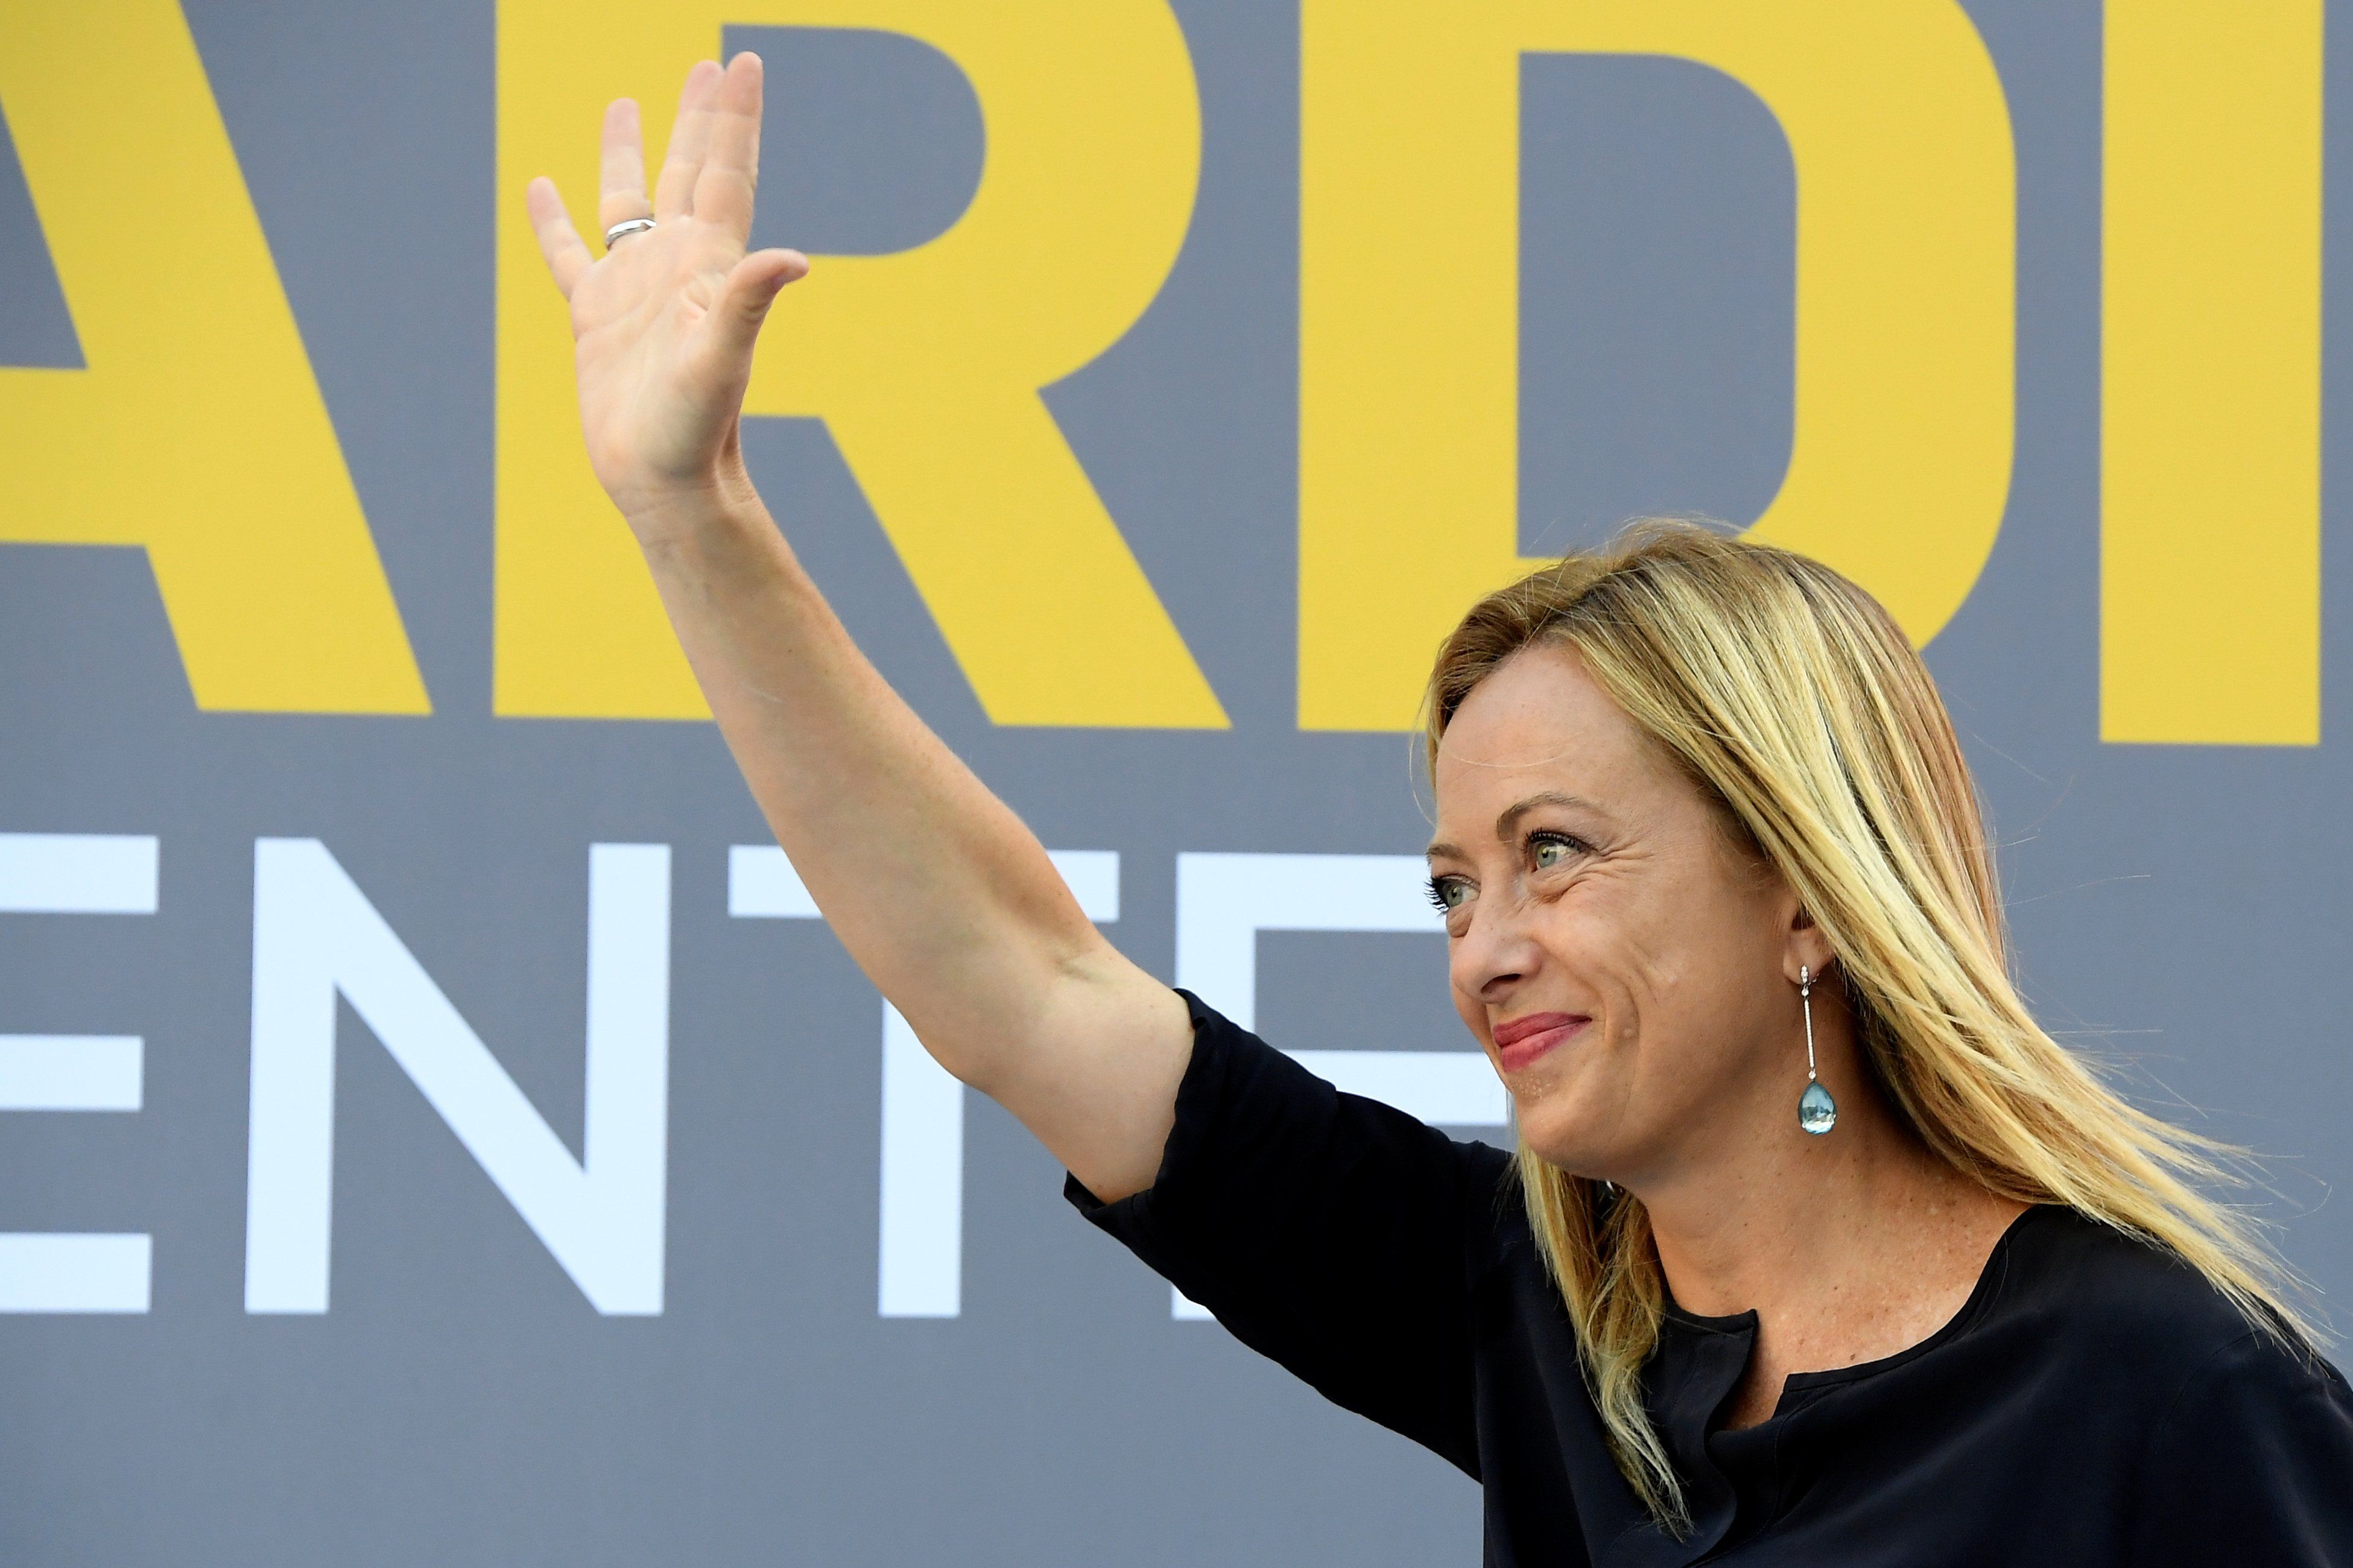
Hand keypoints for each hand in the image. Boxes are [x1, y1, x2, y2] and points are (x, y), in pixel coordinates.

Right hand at [525, 53, 807, 524]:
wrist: (663, 480)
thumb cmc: (698, 428)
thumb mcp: (723, 359)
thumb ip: (749, 302)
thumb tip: (796, 258)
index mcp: (710, 264)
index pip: (728, 172)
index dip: (736, 117)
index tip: (744, 62)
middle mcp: (675, 266)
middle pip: (688, 171)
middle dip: (697, 117)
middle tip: (707, 65)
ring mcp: (633, 289)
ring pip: (626, 201)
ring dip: (628, 152)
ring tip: (625, 102)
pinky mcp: (595, 318)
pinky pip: (569, 255)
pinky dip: (553, 221)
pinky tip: (540, 188)